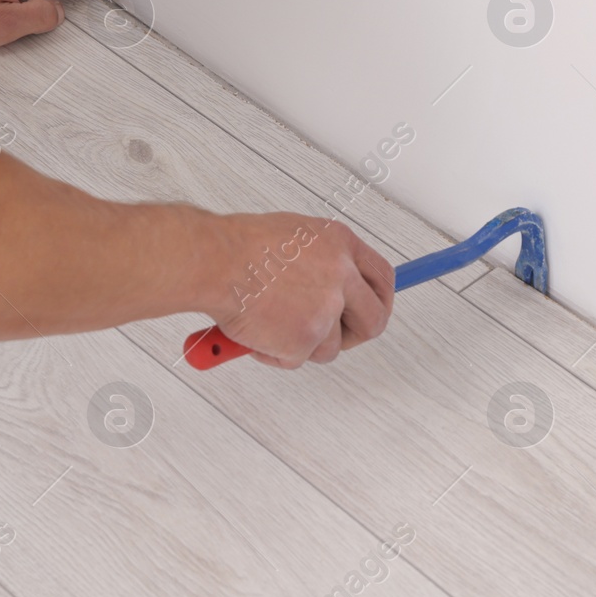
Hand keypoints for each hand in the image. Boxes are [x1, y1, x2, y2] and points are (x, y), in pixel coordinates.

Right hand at [208, 212, 395, 367]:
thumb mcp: (295, 237)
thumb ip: (323, 262)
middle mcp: (341, 275)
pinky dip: (275, 353)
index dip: (380, 300)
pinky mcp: (305, 337)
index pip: (383, 278)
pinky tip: (256, 329)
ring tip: (269, 322)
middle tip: (329, 338)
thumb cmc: (239, 248)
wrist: (213, 262)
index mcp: (341, 244)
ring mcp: (326, 308)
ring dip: (302, 345)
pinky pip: (297, 359)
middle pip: (373, 320)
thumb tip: (338, 288)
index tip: (371, 311)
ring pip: (330, 347)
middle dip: (353, 337)